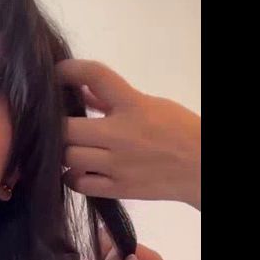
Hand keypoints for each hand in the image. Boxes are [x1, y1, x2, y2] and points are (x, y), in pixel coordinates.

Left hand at [57, 59, 200, 209]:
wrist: (203, 168)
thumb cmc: (177, 131)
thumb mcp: (150, 105)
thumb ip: (111, 99)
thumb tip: (79, 89)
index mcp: (134, 105)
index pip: (96, 76)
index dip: (69, 70)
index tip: (56, 73)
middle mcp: (122, 134)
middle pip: (67, 128)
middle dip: (59, 126)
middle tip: (61, 127)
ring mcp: (119, 164)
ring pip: (69, 157)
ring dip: (65, 152)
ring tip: (72, 149)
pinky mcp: (118, 188)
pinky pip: (78, 183)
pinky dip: (72, 176)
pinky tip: (78, 171)